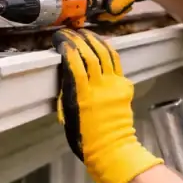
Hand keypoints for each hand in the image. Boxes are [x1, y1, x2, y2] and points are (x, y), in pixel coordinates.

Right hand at [52, 28, 162, 182]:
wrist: (111, 149)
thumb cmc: (84, 138)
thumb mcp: (68, 114)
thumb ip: (68, 91)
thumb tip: (66, 73)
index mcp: (82, 95)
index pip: (74, 62)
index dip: (67, 46)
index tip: (59, 39)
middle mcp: (99, 87)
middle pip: (90, 54)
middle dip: (78, 39)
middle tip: (69, 32)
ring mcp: (114, 85)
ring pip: (105, 54)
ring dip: (94, 41)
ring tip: (84, 33)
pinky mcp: (124, 87)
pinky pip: (116, 63)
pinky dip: (108, 51)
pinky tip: (102, 44)